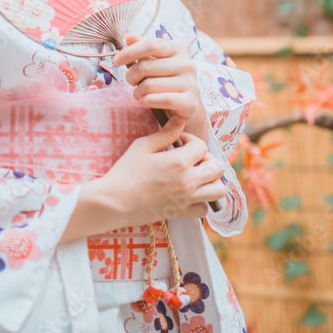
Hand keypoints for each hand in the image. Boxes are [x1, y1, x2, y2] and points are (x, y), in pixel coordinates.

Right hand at [97, 115, 226, 228]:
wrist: (114, 202)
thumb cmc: (125, 171)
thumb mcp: (143, 146)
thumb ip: (166, 133)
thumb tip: (181, 119)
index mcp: (179, 161)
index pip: (202, 146)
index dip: (191, 140)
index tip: (179, 142)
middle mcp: (188, 181)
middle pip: (217, 168)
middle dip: (207, 159)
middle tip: (191, 158)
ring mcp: (187, 199)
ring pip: (218, 190)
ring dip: (211, 181)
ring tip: (197, 176)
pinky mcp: (181, 213)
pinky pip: (204, 209)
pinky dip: (202, 202)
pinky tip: (190, 194)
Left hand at [112, 31, 207, 139]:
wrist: (187, 104)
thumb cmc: (167, 79)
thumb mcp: (155, 61)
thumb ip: (143, 48)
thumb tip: (130, 36)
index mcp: (178, 49)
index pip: (150, 45)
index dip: (130, 52)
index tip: (116, 60)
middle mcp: (187, 64)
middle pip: (146, 66)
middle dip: (132, 76)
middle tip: (131, 81)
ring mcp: (190, 83)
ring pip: (150, 85)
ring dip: (138, 92)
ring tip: (139, 93)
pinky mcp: (189, 102)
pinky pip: (160, 100)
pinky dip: (147, 101)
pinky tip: (145, 101)